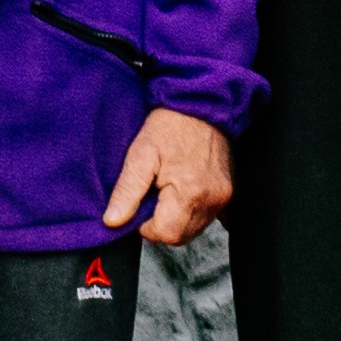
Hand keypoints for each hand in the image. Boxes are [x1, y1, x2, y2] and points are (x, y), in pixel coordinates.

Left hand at [107, 104, 233, 246]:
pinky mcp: (227, 193)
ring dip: (176, 217)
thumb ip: (127, 191)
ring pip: (193, 229)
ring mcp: (222, 198)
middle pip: (180, 236)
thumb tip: (113, 222)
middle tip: (153, 193)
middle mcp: (211, 200)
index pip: (164, 234)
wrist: (201, 104)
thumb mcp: (140, 154)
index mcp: (189, 193)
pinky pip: (206, 217)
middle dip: (161, 223)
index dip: (146, 224)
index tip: (142, 200)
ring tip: (168, 187)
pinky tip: (183, 189)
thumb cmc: (169, 125)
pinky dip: (191, 211)